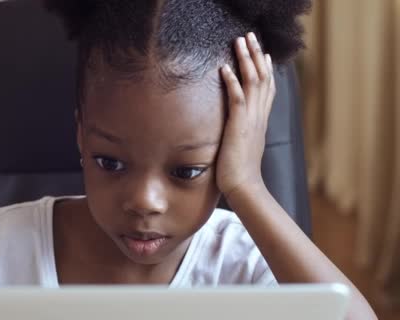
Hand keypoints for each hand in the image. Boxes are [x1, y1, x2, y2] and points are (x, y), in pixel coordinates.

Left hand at [216, 32, 275, 196]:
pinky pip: (237, 98)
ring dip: (246, 59)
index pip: (267, 89)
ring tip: (240, 41)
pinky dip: (232, 81)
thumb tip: (238, 130)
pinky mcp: (239, 126)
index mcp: (260, 120)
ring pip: (253, 82)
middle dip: (256, 55)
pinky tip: (225, 68)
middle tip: (251, 36)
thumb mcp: (243, 145)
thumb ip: (243, 132)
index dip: (266, 69)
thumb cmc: (240, 171)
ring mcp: (251, 120)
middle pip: (262, 78)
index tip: (264, 53)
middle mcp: (259, 116)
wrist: (244, 186)